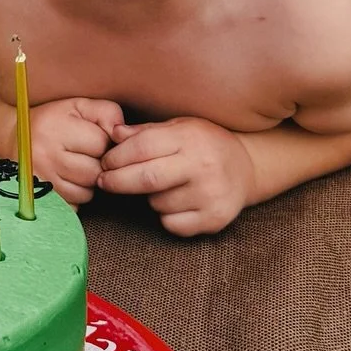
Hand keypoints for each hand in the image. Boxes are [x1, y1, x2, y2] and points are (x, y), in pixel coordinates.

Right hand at [27, 97, 124, 205]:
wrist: (12, 137)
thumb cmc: (53, 120)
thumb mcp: (79, 106)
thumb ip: (106, 113)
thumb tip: (121, 134)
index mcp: (55, 129)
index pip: (101, 144)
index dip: (102, 141)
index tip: (90, 137)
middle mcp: (45, 156)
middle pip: (95, 172)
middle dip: (97, 165)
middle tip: (84, 154)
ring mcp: (40, 181)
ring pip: (86, 193)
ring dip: (87, 183)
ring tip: (74, 166)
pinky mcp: (39, 200)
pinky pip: (73, 206)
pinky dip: (74, 196)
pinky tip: (66, 180)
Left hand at [97, 117, 255, 235]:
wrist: (247, 167)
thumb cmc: (204, 144)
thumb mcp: (179, 127)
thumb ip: (145, 131)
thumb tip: (113, 133)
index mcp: (191, 138)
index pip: (142, 147)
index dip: (116, 156)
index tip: (104, 163)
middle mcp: (203, 166)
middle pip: (146, 178)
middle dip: (117, 181)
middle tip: (103, 181)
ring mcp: (211, 195)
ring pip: (157, 203)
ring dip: (148, 197)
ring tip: (162, 187)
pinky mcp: (214, 219)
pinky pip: (171, 223)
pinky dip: (165, 216)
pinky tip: (177, 203)